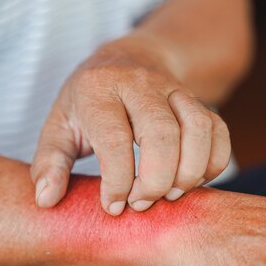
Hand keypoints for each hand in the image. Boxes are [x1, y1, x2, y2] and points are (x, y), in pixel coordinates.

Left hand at [31, 35, 230, 214]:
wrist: (127, 59)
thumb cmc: (89, 102)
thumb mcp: (59, 126)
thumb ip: (50, 163)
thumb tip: (46, 200)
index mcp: (99, 89)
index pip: (115, 138)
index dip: (118, 181)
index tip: (114, 206)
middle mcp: (140, 84)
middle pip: (162, 134)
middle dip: (156, 180)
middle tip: (141, 204)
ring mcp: (175, 90)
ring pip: (198, 129)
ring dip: (189, 173)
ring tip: (169, 196)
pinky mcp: (198, 101)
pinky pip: (219, 132)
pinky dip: (213, 164)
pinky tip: (190, 182)